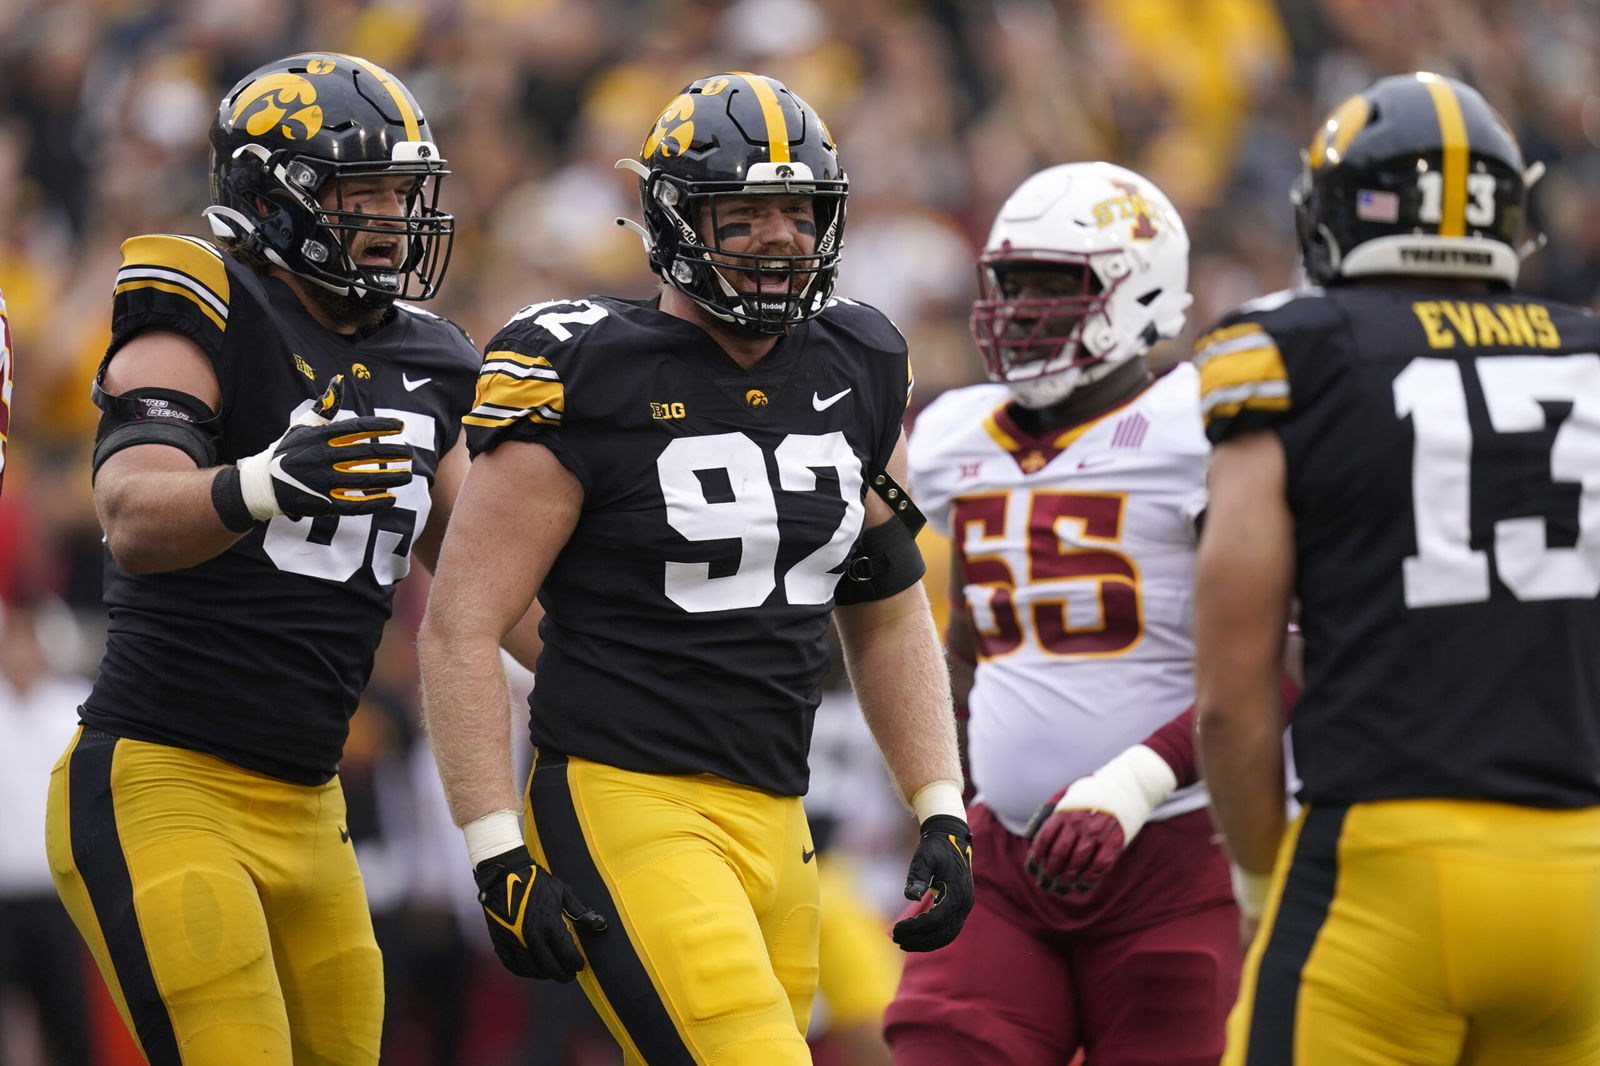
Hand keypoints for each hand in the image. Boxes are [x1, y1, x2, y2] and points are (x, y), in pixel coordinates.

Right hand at [237, 375, 413, 519]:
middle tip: (410, 453)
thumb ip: (325, 405)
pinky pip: (354, 504)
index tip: (400, 426)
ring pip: (364, 479)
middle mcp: (322, 457)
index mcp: (320, 437)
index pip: (357, 428)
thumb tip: (339, 380)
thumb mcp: (303, 425)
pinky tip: (391, 498)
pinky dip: (374, 502)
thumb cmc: (288, 449)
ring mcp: (322, 481)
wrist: (263, 483)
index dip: (381, 427)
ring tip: (408, 475)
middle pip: (366, 453)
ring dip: (390, 477)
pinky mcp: (322, 503)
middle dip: (392, 453)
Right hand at [473, 845, 607, 980]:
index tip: (580, 965)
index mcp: (550, 925)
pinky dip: (524, 971)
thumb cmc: (536, 882)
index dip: (576, 964)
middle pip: (551, 968)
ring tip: (552, 971)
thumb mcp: (562, 892)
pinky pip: (513, 965)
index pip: (567, 955)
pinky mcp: (501, 942)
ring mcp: (515, 942)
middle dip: (563, 975)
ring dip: (545, 974)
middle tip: (569, 975)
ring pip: (532, 970)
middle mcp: (532, 938)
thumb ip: (581, 911)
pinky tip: (532, 969)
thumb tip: (601, 925)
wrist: (504, 875)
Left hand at [891, 814, 973, 951]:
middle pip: (942, 933)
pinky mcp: (960, 909)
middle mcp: (964, 904)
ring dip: (925, 943)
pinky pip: (948, 931)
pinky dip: (933, 938)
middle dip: (918, 940)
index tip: (896, 929)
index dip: (916, 928)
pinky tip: (916, 938)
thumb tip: (911, 896)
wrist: (952, 838)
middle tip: (896, 939)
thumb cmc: (936, 847)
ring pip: (947, 936)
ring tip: (904, 943)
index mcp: (957, 892)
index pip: (936, 920)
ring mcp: (964, 908)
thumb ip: (918, 877)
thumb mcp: (925, 858)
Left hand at [1023, 786, 1123, 893]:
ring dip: (1068, 877)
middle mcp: (1078, 822)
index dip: (1036, 856)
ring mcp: (1096, 832)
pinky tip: (1084, 884)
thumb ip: (1051, 816)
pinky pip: (1099, 865)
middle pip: (1058, 853)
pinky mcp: (1114, 840)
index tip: (1034, 867)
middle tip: (1048, 880)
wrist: (1125, 786)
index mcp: (1064, 812)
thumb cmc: (1092, 796)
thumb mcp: (1068, 798)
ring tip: (1063, 885)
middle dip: (1050, 870)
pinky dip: (1090, 878)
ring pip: (1077, 861)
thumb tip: (1030, 834)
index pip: (1044, 838)